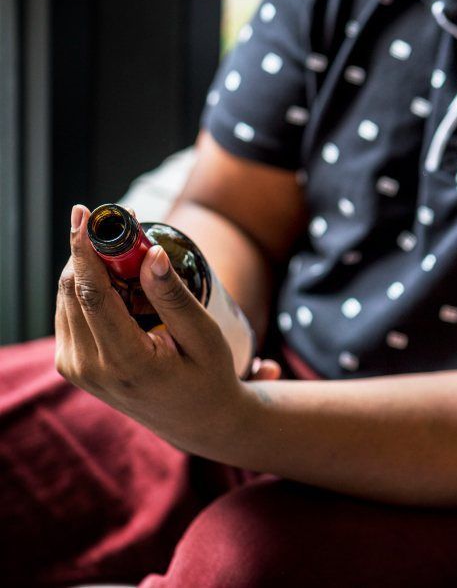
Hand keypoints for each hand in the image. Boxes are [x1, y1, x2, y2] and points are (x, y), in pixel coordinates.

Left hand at [54, 204, 257, 451]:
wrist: (197, 422)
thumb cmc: (209, 377)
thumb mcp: (204, 338)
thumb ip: (174, 297)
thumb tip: (150, 254)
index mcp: (125, 362)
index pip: (92, 295)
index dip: (86, 250)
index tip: (86, 215)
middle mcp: (91, 368)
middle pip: (74, 290)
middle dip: (89, 249)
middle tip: (116, 221)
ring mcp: (76, 369)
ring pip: (67, 297)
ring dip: (89, 265)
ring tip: (123, 247)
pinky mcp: (72, 365)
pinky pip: (69, 311)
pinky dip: (87, 286)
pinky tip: (114, 276)